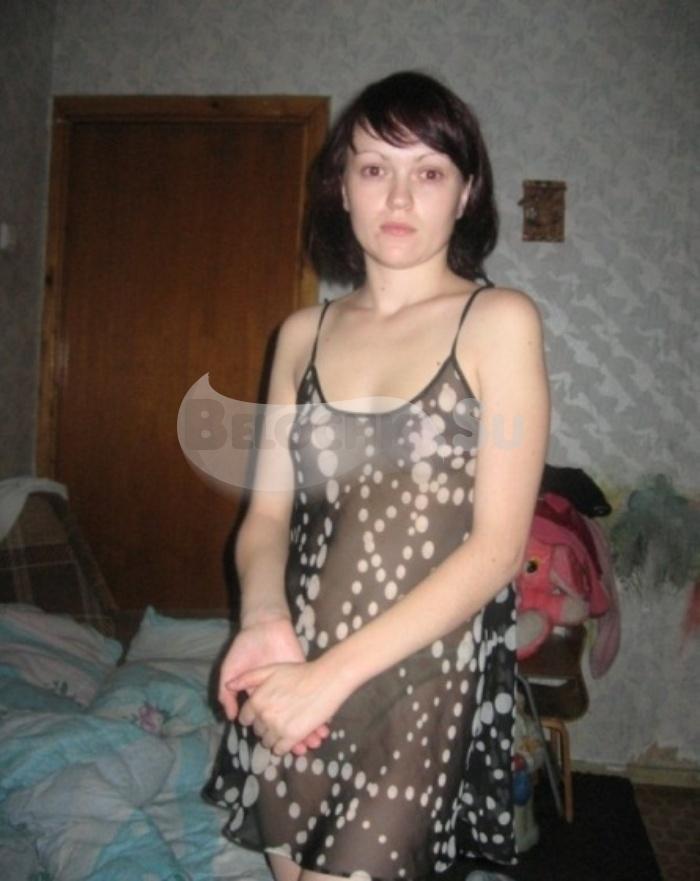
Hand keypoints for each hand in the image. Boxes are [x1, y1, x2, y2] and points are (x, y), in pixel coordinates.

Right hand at [217, 617, 328, 753]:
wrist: (263, 626)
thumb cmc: (244, 648)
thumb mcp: (230, 671)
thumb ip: (228, 694)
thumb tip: (231, 717)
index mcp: (260, 696)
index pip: (268, 722)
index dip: (273, 736)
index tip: (280, 749)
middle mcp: (277, 695)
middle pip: (287, 721)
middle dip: (294, 737)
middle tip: (302, 750)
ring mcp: (290, 686)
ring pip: (302, 713)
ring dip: (308, 728)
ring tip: (315, 741)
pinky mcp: (302, 676)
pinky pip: (312, 697)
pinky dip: (318, 711)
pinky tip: (324, 724)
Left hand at [234, 659, 348, 756]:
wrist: (325, 680)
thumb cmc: (299, 672)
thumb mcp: (271, 669)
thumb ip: (248, 678)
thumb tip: (229, 685)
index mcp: (256, 701)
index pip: (246, 718)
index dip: (255, 715)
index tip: (266, 711)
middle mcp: (263, 716)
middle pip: (257, 730)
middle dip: (265, 725)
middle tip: (279, 716)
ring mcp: (277, 728)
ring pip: (267, 741)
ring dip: (274, 736)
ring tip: (286, 725)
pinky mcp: (292, 737)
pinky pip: (280, 749)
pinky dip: (284, 745)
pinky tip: (292, 735)